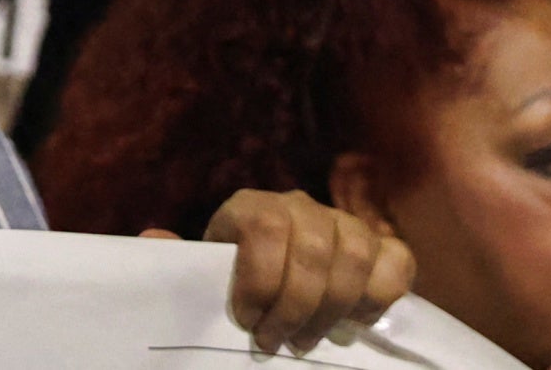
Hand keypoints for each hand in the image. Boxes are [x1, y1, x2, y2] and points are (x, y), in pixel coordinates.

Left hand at [193, 188, 411, 353]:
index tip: (247, 320)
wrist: (273, 276)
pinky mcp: (382, 244)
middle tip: (278, 343)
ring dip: (333, 309)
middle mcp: (300, 206)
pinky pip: (397, 261)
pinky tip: (354, 323)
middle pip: (312, 249)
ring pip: (355, 254)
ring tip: (307, 341)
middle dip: (295, 307)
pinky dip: (380, 296)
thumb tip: (153, 239)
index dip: (259, 278)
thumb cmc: (233, 282)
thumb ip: (182, 264)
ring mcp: (344, 223)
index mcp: (251, 207)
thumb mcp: (204, 275)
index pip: (264, 226)